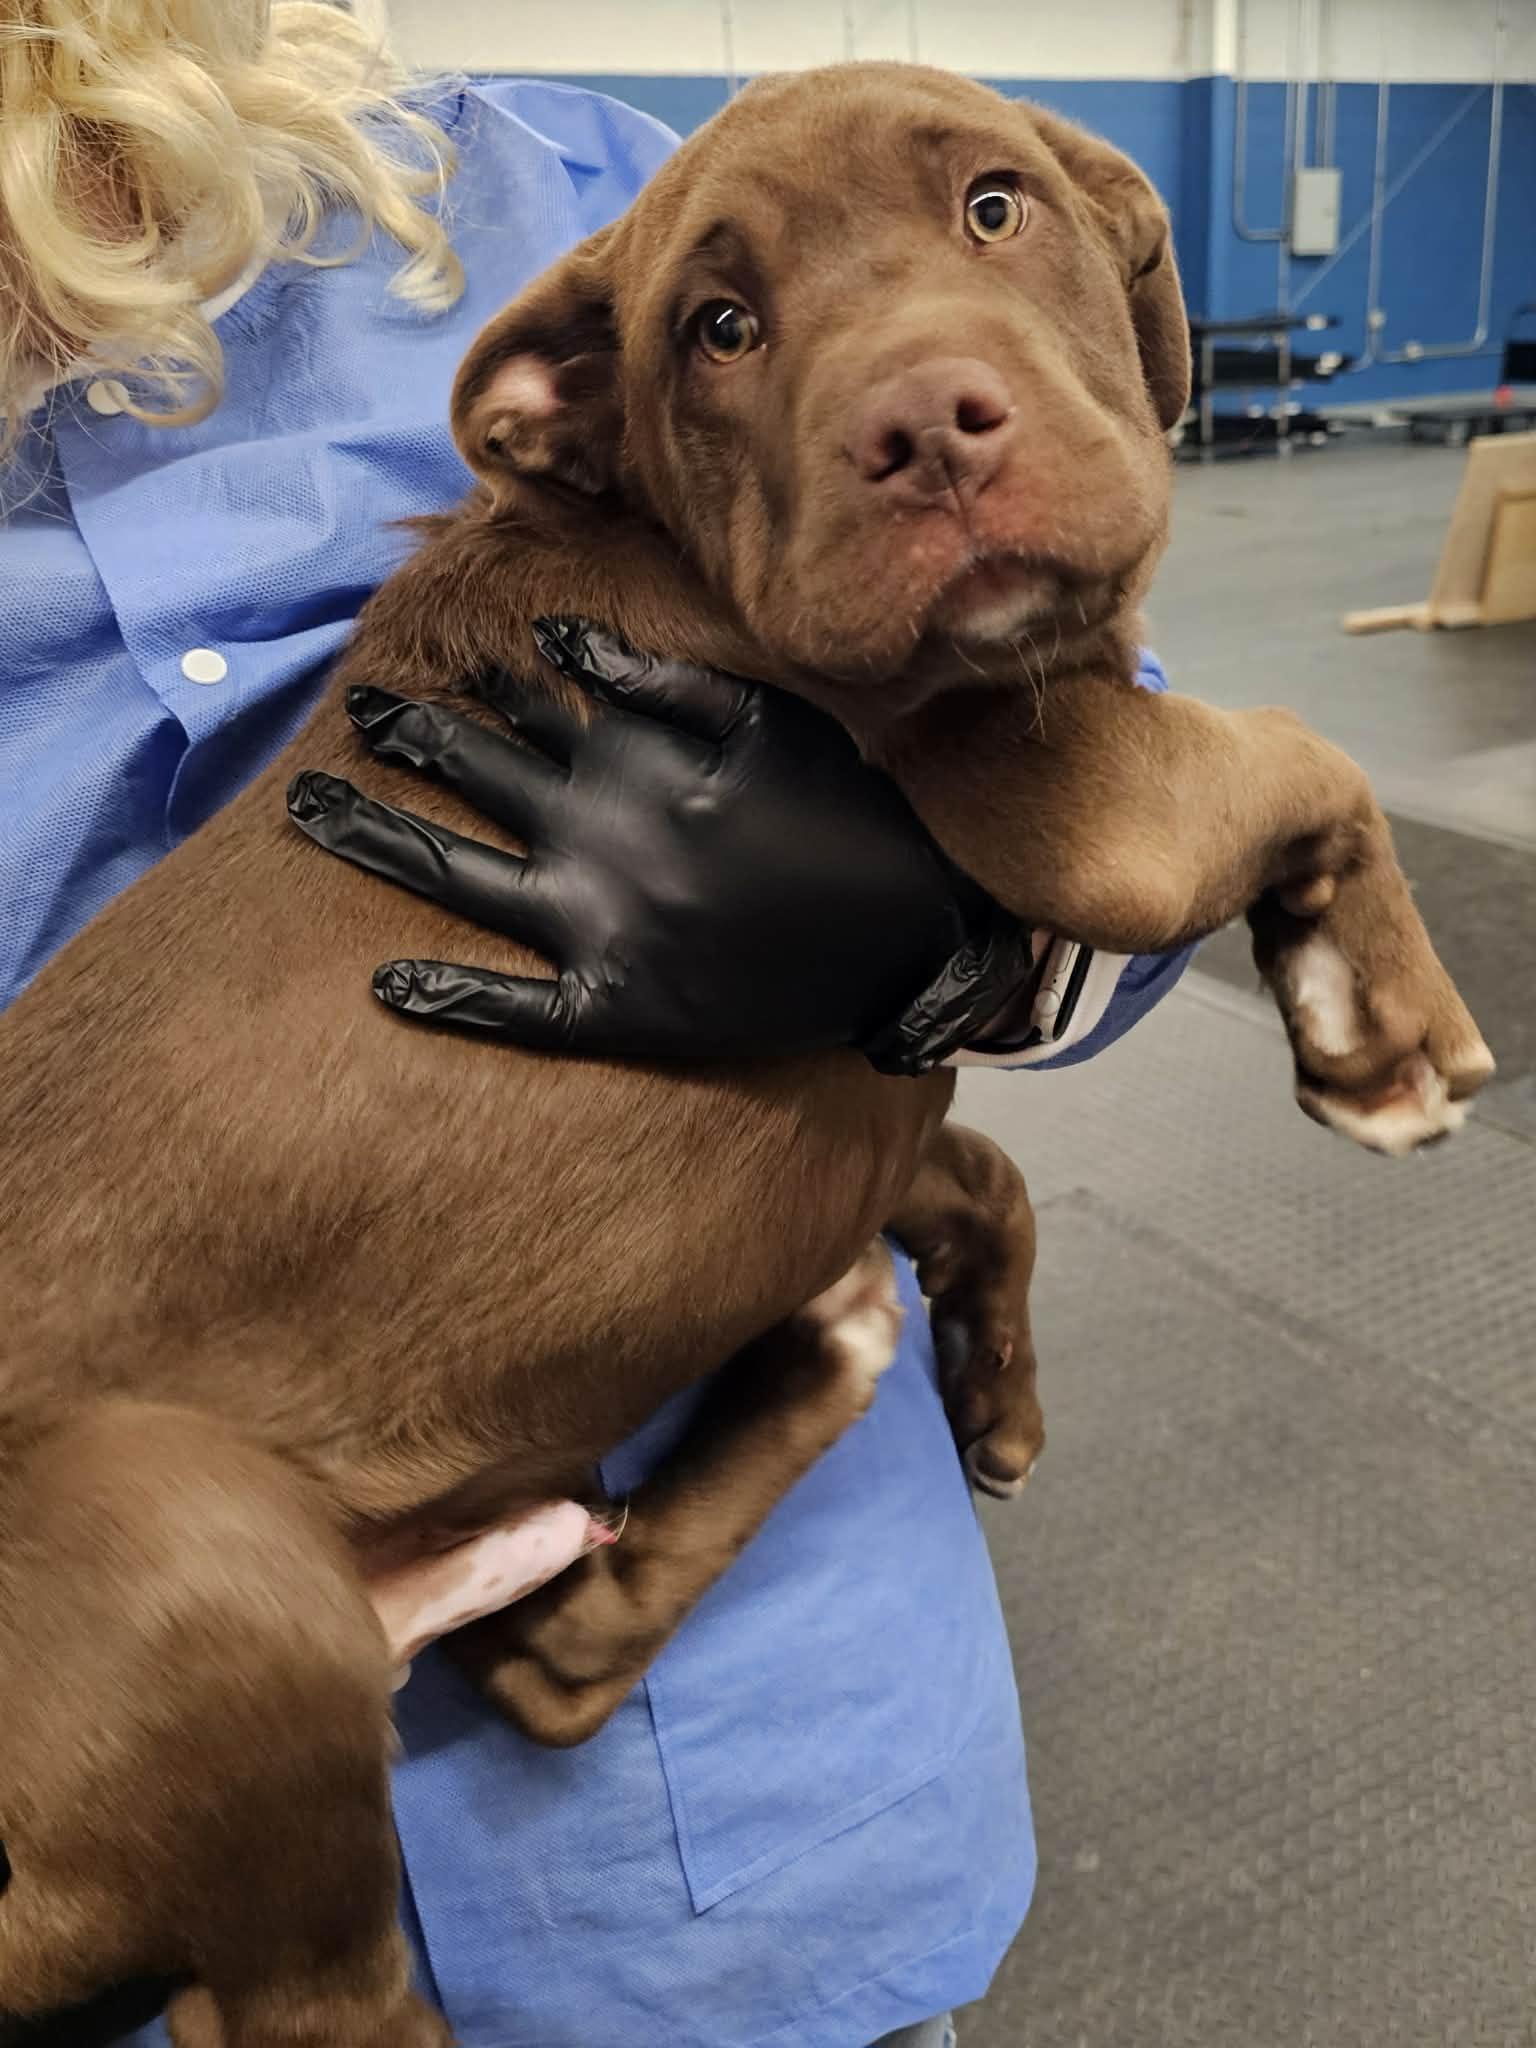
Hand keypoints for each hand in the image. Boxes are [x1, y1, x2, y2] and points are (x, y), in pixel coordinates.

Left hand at [287, 620, 1035, 1072]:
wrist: (911, 937)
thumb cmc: (846, 816)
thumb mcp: (768, 722)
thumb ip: (660, 680)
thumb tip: (560, 633)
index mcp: (634, 766)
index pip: (525, 708)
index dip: (459, 684)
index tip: (402, 670)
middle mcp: (598, 840)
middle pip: (472, 777)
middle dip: (406, 740)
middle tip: (350, 717)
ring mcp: (598, 927)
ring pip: (459, 876)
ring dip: (379, 838)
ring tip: (309, 810)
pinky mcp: (616, 1005)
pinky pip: (514, 1007)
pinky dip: (449, 996)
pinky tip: (386, 985)